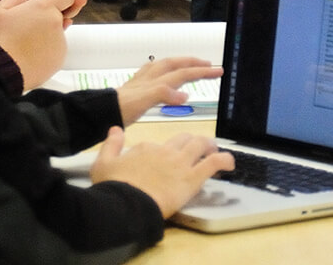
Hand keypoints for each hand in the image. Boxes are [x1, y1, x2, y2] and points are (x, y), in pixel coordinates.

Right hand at [0, 0, 77, 88]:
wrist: (3, 70)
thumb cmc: (0, 40)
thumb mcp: (0, 11)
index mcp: (45, 7)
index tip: (51, 2)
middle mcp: (57, 23)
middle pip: (58, 17)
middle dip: (46, 19)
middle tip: (26, 28)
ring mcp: (60, 43)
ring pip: (55, 35)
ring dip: (45, 37)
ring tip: (24, 45)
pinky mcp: (60, 59)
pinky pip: (54, 51)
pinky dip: (45, 52)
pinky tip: (28, 56)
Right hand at [90, 127, 233, 216]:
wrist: (125, 204)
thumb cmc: (112, 187)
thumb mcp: (102, 164)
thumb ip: (110, 145)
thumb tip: (115, 129)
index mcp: (145, 148)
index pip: (159, 144)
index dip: (164, 152)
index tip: (166, 159)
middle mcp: (165, 151)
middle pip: (184, 139)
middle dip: (192, 142)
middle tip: (198, 149)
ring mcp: (180, 163)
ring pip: (201, 144)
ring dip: (210, 146)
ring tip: (214, 150)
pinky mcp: (192, 178)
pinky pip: (214, 162)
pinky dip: (225, 160)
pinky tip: (230, 163)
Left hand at [116, 57, 223, 124]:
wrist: (100, 112)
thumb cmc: (120, 109)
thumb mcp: (144, 102)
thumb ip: (164, 94)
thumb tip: (184, 94)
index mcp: (155, 81)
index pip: (183, 73)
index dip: (201, 71)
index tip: (218, 71)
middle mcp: (150, 78)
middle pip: (175, 65)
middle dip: (193, 63)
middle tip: (209, 65)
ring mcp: (142, 81)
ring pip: (164, 66)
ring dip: (179, 64)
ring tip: (189, 64)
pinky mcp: (135, 87)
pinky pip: (152, 73)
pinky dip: (161, 71)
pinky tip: (160, 73)